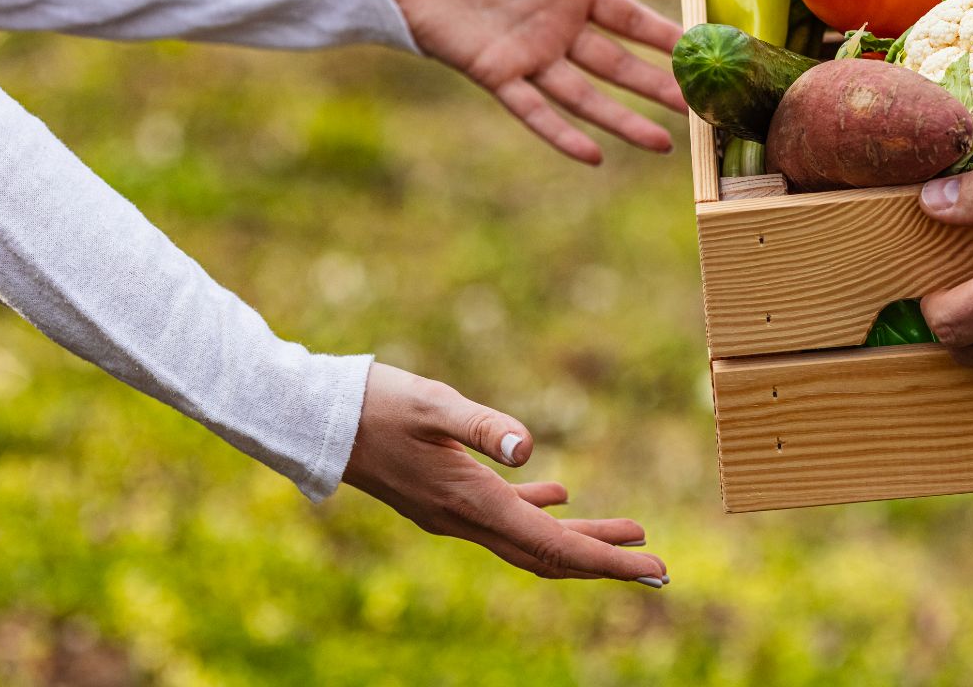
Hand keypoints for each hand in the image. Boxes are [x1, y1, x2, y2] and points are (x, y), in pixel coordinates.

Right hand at [342, 364, 668, 585]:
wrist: (313, 417)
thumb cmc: (375, 403)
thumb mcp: (434, 404)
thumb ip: (482, 425)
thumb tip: (528, 449)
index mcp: (471, 501)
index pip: (553, 546)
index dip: (607, 560)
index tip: (652, 569)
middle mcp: (465, 519)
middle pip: (549, 556)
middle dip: (607, 563)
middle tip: (659, 569)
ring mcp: (452, 512)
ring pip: (530, 539)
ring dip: (582, 539)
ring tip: (633, 530)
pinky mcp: (444, 496)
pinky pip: (505, 516)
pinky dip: (541, 514)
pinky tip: (562, 497)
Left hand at [393, 0, 687, 163]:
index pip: (629, 19)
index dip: (664, 36)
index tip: (701, 52)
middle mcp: (555, 27)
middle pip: (618, 65)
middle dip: (658, 86)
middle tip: (698, 107)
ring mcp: (527, 54)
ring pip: (585, 95)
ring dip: (623, 120)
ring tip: (663, 143)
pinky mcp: (493, 72)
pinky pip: (533, 110)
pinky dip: (561, 134)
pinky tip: (594, 156)